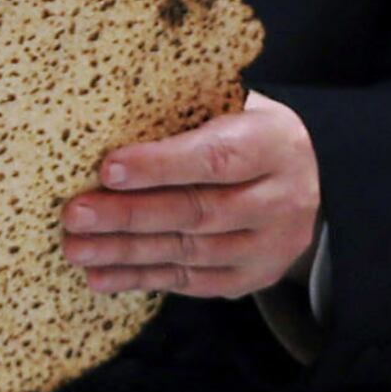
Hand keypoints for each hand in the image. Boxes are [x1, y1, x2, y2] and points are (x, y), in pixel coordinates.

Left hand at [59, 91, 321, 298]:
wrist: (314, 178)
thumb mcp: (235, 109)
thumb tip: (105, 127)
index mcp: (275, 145)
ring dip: (126, 252)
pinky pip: (191, 282)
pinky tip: (101, 275)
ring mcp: (270, 246)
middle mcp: (281, 200)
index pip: (216, 158)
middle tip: (76, 214)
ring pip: (190, 252)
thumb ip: (186, 120)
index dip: (160, 165)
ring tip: (76, 247)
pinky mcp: (252, 277)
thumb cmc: (249, 132)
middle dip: (130, 215)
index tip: (108, 169)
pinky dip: (141, 278)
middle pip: (197, 212)